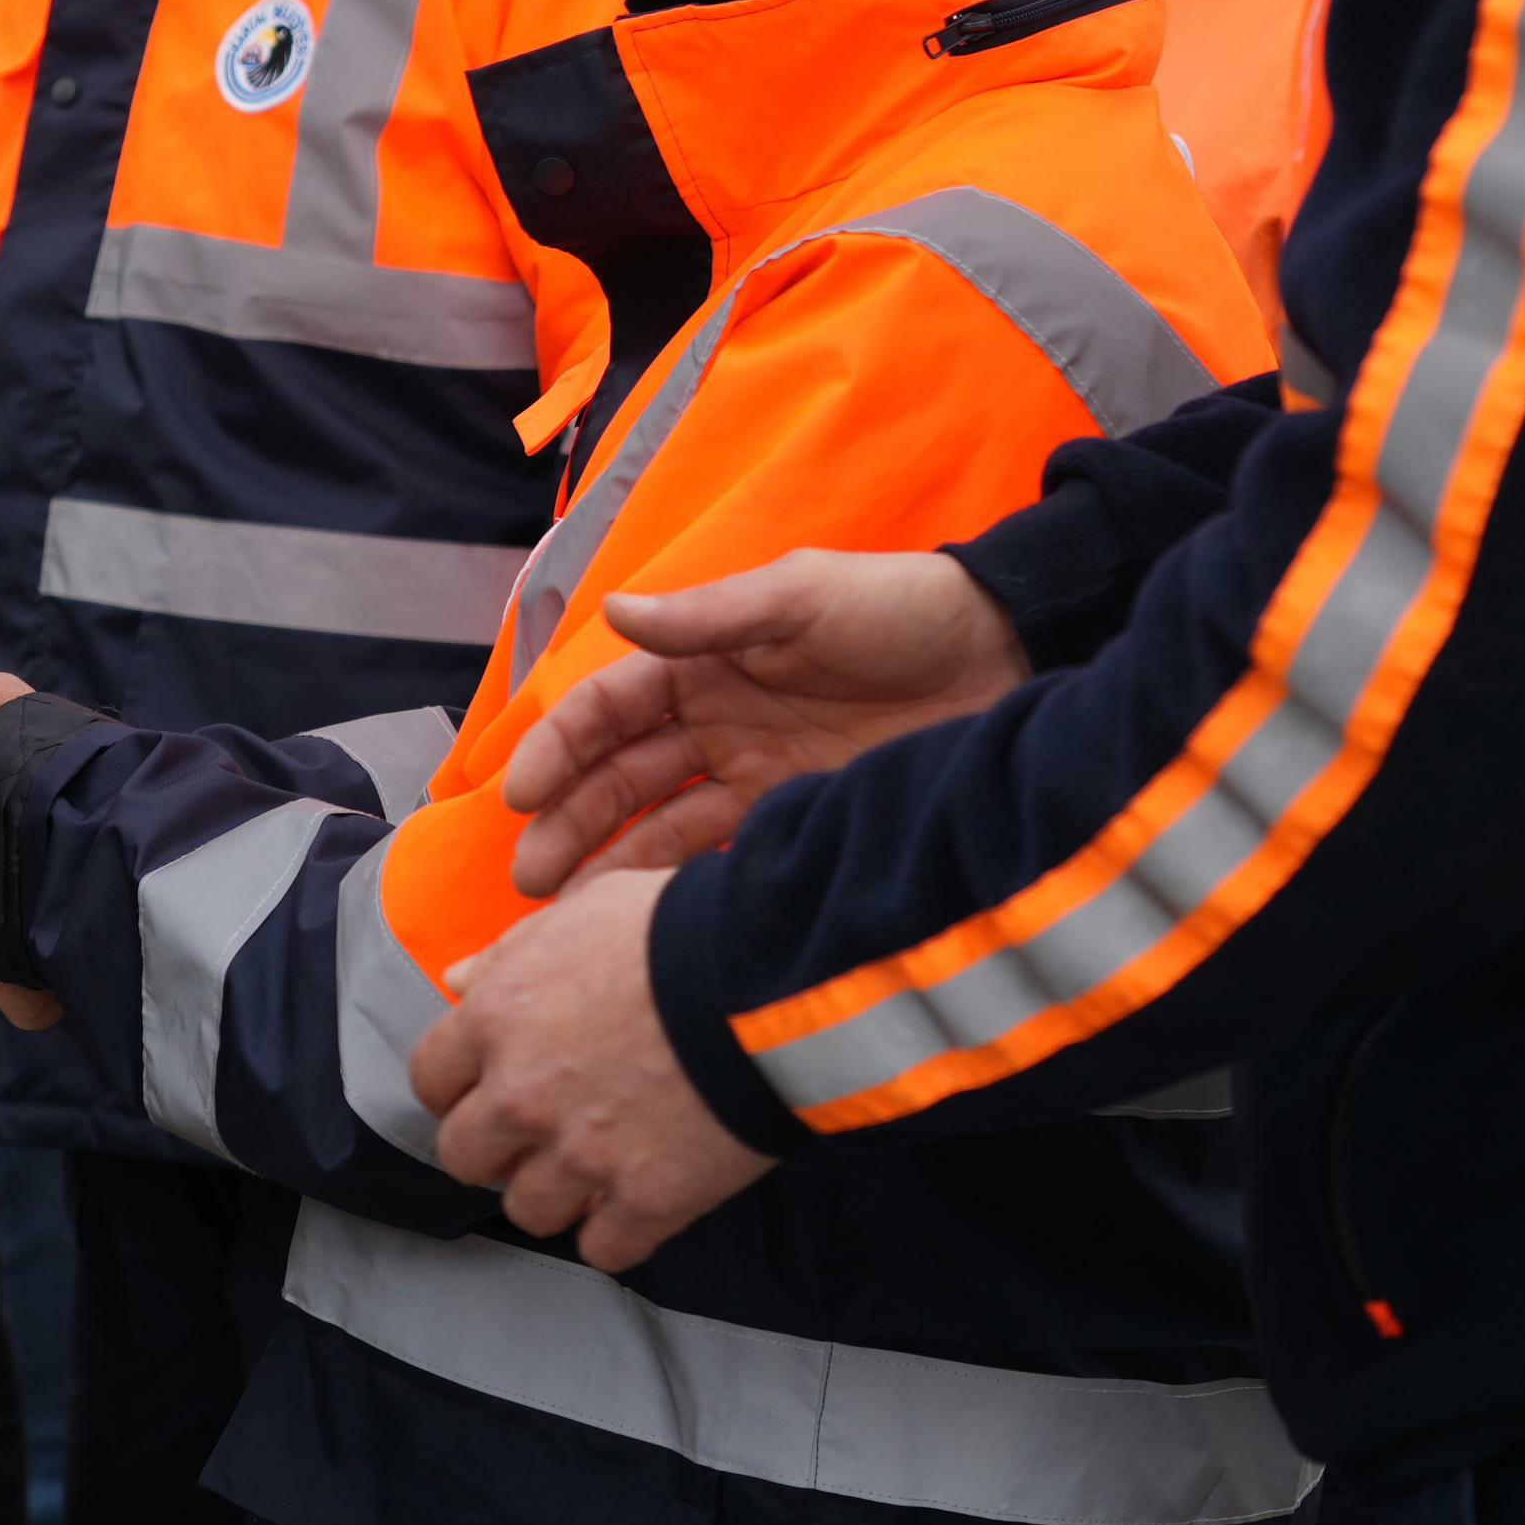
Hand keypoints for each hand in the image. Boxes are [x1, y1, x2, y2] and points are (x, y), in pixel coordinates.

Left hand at [409, 868, 772, 1270]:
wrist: (767, 980)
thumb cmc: (678, 929)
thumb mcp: (585, 911)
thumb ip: (512, 953)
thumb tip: (458, 981)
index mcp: (497, 1020)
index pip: (431, 1080)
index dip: (458, 1085)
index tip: (486, 1085)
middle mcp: (522, 1096)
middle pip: (466, 1157)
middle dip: (496, 1147)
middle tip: (535, 1132)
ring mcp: (580, 1157)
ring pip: (528, 1211)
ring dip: (554, 1192)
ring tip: (593, 1166)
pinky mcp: (644, 1202)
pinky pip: (603, 1248)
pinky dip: (616, 1230)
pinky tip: (637, 1199)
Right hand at [501, 548, 1025, 898]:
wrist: (1004, 659)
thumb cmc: (899, 610)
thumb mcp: (801, 597)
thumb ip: (708, 615)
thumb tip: (613, 611)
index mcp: (707, 659)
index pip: (610, 707)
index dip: (559, 748)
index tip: (520, 795)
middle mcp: (720, 721)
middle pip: (622, 777)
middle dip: (569, 824)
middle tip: (530, 879)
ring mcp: (757, 776)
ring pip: (661, 828)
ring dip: (610, 867)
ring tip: (566, 918)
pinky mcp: (799, 820)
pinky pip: (724, 861)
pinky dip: (680, 889)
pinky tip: (646, 927)